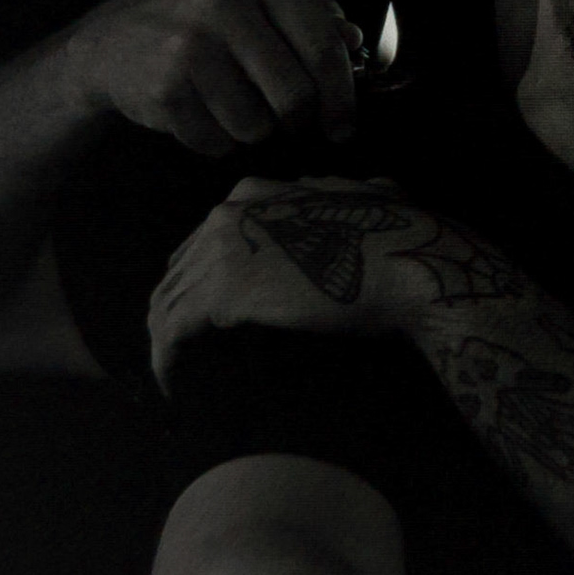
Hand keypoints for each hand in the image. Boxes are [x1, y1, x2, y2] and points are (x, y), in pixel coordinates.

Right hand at [59, 0, 362, 155]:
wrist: (111, 41)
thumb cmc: (203, 22)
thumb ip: (312, 15)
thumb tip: (354, 41)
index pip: (325, 48)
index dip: (343, 97)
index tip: (344, 125)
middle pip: (296, 96)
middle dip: (297, 121)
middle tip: (286, 120)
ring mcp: (190, 43)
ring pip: (258, 126)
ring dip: (251, 130)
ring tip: (228, 103)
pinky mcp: (164, 86)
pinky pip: (218, 142)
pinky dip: (215, 140)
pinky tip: (197, 110)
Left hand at [148, 176, 440, 388]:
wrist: (408, 262)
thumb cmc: (399, 235)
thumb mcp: (367, 195)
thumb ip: (342, 193)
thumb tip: (346, 189)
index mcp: (253, 193)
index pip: (201, 241)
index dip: (196, 281)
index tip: (202, 317)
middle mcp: (228, 214)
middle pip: (177, 272)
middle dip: (173, 312)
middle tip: (180, 353)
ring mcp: (221, 251)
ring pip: (167, 303)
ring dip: (165, 342)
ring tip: (172, 376)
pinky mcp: (224, 294)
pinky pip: (173, 333)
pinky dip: (167, 361)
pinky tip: (172, 386)